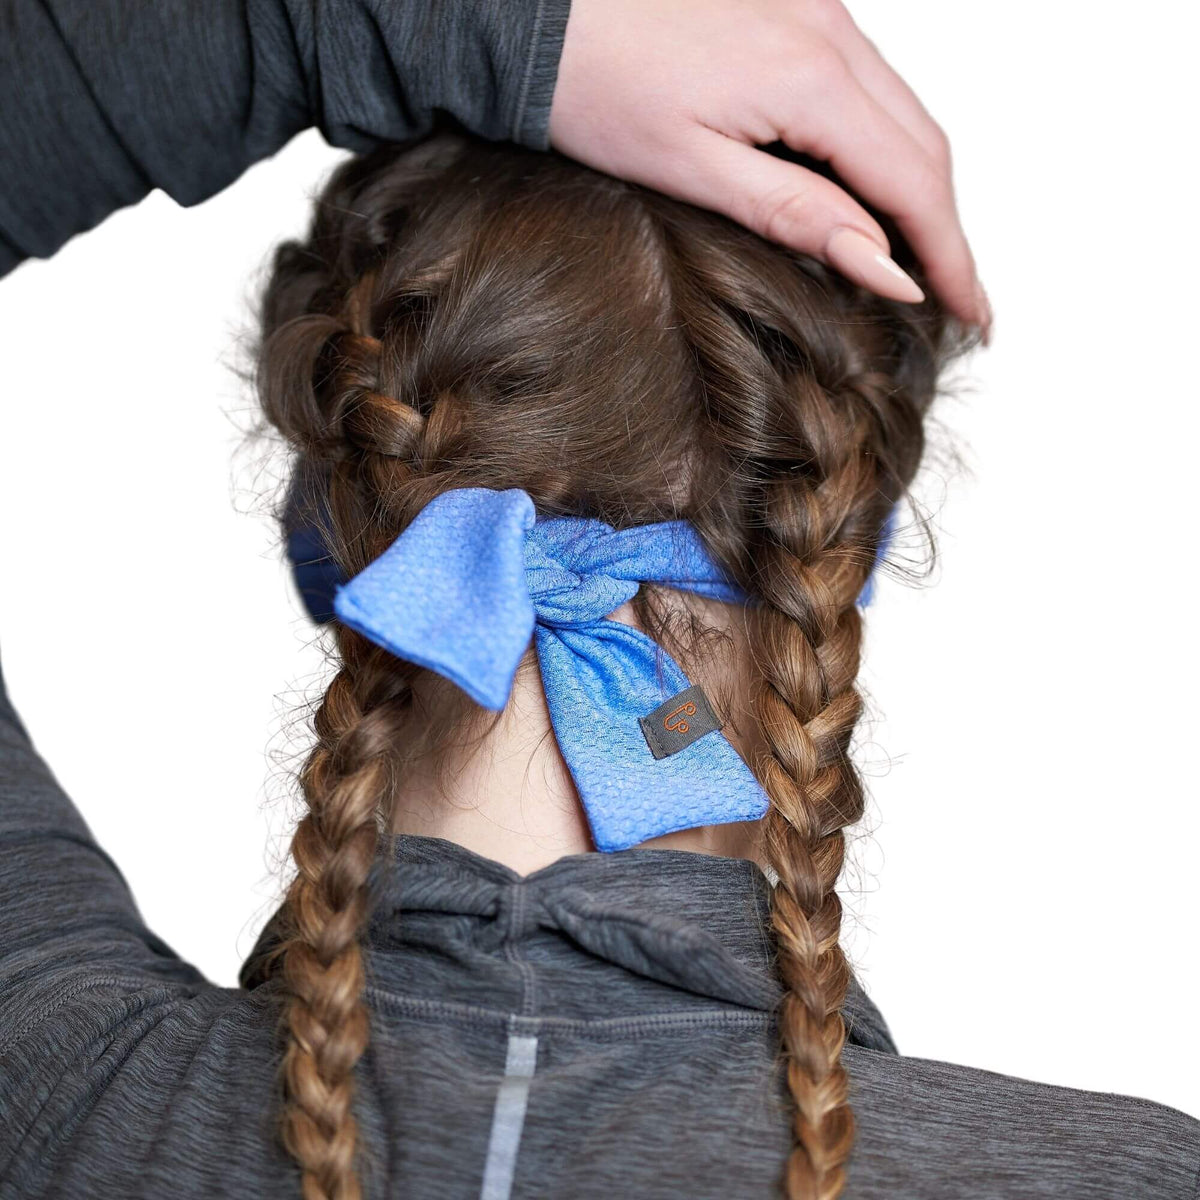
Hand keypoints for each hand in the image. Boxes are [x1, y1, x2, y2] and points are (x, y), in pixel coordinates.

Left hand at [549, 0, 989, 335]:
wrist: (542, 11)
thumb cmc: (597, 89)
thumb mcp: (693, 170)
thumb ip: (798, 216)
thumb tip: (886, 268)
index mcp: (810, 79)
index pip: (913, 185)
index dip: (951, 257)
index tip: (974, 313)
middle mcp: (831, 33)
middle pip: (923, 146)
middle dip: (946, 230)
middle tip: (959, 299)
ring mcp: (821, 11)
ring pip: (903, 113)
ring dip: (920, 187)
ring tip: (924, 259)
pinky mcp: (800, 8)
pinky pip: (869, 84)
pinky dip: (885, 144)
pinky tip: (873, 188)